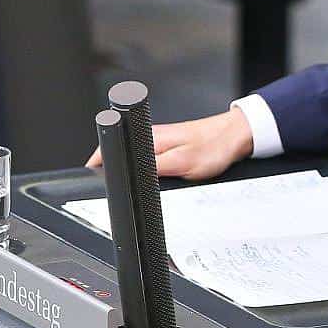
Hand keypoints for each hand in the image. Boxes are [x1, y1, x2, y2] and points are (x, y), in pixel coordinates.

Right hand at [85, 107, 253, 180]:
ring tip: (131, 186)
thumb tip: (128, 175)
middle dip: (110, 172)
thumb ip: (153, 169)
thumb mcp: (183, 163)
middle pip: (118, 154)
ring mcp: (160, 141)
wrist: (236, 136)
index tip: (91, 180)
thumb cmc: (215, 146)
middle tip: (113, 190)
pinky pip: (148, 159)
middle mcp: (151, 136)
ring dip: (129, 171)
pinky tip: (153, 179)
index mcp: (149, 138)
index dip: (95, 166)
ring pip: (133, 158)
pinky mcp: (169, 146)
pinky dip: (144, 170)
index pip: (109, 148)